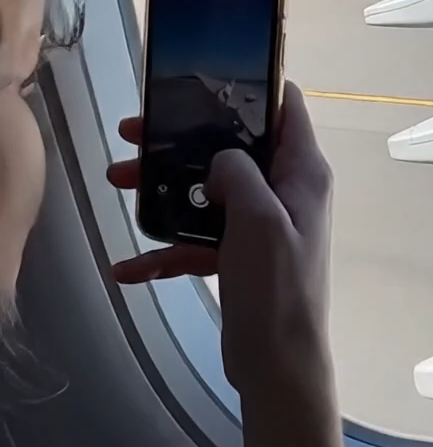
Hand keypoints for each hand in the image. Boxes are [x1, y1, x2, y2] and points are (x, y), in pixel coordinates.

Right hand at [108, 81, 333, 389]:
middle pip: (233, 147)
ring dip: (166, 189)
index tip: (205, 79)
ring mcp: (263, 224)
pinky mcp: (242, 256)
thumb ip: (239, 171)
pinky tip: (128, 267)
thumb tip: (222, 158)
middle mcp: (285, 190)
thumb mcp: (259, 216)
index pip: (287, 107)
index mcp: (302, 171)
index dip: (253, 87)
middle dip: (184, 140)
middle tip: (135, 133)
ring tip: (117, 182)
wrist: (277, 366)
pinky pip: (200, 240)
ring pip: (210, 190)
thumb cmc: (277, 284)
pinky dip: (168, 249)